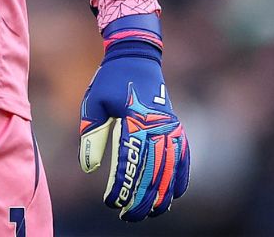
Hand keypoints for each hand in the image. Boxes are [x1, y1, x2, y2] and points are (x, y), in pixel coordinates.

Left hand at [78, 14, 189, 220]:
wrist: (136, 57)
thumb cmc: (110, 81)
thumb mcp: (93, 104)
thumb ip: (91, 135)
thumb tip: (89, 168)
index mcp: (134, 120)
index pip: (130, 163)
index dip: (122, 187)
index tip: (111, 202)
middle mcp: (157, 126)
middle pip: (153, 172)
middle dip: (141, 199)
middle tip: (128, 216)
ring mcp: (170, 127)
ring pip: (171, 170)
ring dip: (161, 194)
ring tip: (150, 213)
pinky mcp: (176, 127)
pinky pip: (183, 156)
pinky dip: (181, 177)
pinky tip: (174, 195)